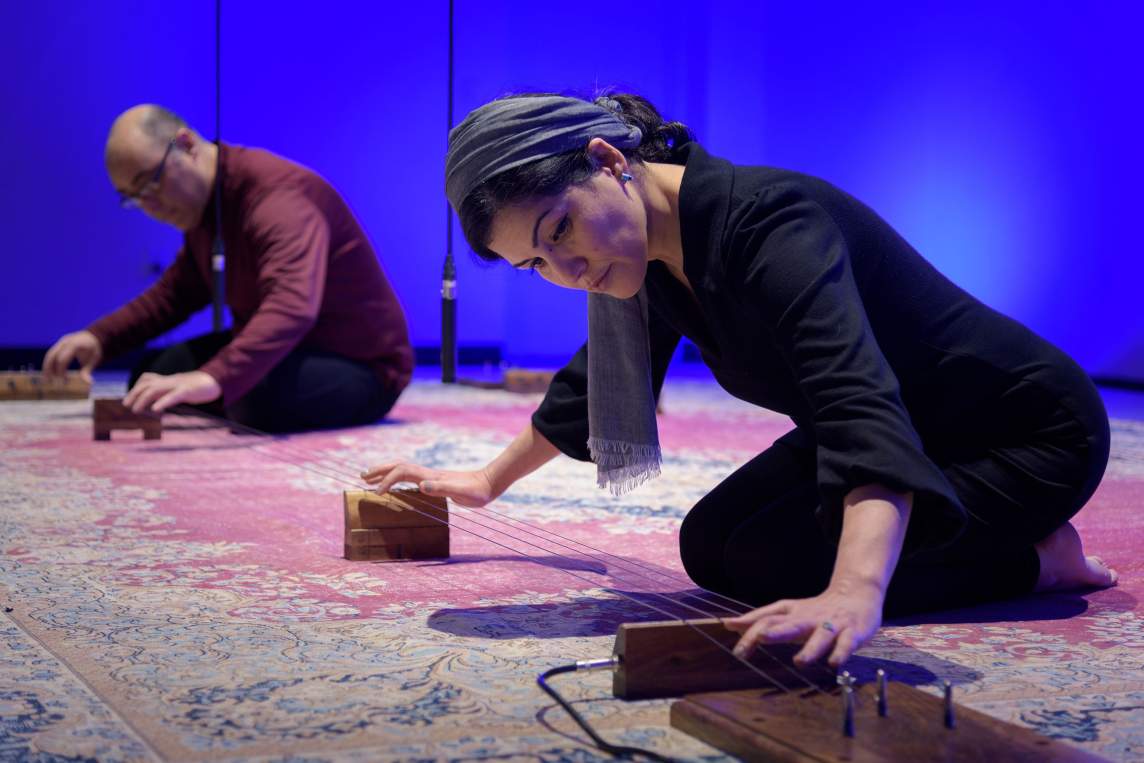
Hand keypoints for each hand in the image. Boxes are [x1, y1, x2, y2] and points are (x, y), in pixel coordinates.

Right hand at [43, 330, 102, 380]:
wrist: (93, 336)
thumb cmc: (94, 349)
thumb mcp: (94, 359)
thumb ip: (88, 370)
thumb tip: (88, 383)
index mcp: (75, 344)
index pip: (62, 359)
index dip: (60, 370)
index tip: (62, 381)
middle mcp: (66, 341)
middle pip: (52, 356)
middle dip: (49, 369)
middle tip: (49, 382)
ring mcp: (61, 342)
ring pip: (49, 355)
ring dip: (46, 367)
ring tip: (47, 379)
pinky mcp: (59, 344)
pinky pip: (51, 354)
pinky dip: (49, 363)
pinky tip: (49, 373)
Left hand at [123, 370, 221, 413]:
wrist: (217, 381)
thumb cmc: (198, 387)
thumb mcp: (180, 388)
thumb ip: (169, 393)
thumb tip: (156, 404)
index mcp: (168, 379)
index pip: (147, 379)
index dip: (135, 387)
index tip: (128, 399)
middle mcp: (170, 380)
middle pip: (147, 384)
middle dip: (134, 394)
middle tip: (127, 406)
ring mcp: (178, 384)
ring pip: (155, 389)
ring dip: (143, 399)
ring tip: (136, 410)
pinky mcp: (188, 391)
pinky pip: (173, 396)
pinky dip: (162, 402)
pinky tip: (155, 409)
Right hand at [360, 462, 497, 507]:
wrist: (490, 484)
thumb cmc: (477, 491)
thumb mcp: (462, 492)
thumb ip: (443, 488)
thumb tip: (422, 485)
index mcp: (430, 476)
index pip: (402, 473)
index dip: (388, 481)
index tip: (378, 494)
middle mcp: (428, 474)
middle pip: (398, 466)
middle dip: (379, 471)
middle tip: (362, 477)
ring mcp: (431, 477)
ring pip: (402, 470)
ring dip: (385, 473)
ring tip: (370, 479)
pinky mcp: (435, 482)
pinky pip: (410, 478)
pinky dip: (397, 479)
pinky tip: (394, 486)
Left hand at [722, 578, 884, 667]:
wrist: (856, 594)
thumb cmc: (817, 610)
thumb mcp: (787, 613)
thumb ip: (761, 620)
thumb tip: (729, 624)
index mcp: (792, 613)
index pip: (767, 618)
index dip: (749, 624)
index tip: (729, 628)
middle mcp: (809, 618)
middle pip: (790, 624)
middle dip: (775, 632)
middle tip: (759, 638)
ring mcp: (831, 625)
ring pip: (820, 636)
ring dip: (810, 648)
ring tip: (799, 662)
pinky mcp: (852, 632)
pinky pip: (846, 644)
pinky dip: (840, 653)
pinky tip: (833, 663)